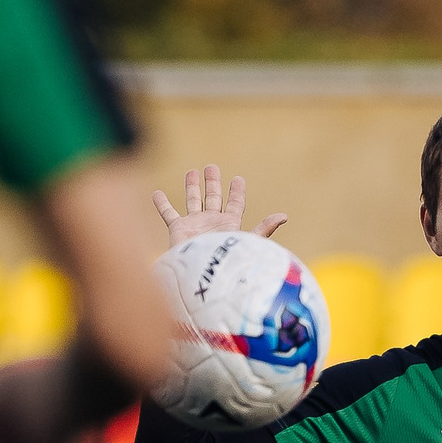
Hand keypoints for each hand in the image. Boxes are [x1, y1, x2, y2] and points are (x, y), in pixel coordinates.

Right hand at [151, 163, 286, 247]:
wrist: (203, 275)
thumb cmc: (227, 260)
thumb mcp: (248, 242)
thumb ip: (264, 229)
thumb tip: (284, 216)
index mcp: (230, 225)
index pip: (236, 204)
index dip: (237, 192)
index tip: (238, 179)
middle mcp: (212, 223)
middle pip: (213, 198)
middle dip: (213, 183)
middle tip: (212, 167)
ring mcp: (194, 226)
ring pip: (193, 201)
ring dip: (192, 187)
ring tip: (192, 172)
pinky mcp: (178, 230)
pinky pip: (168, 214)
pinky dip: (162, 204)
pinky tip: (156, 194)